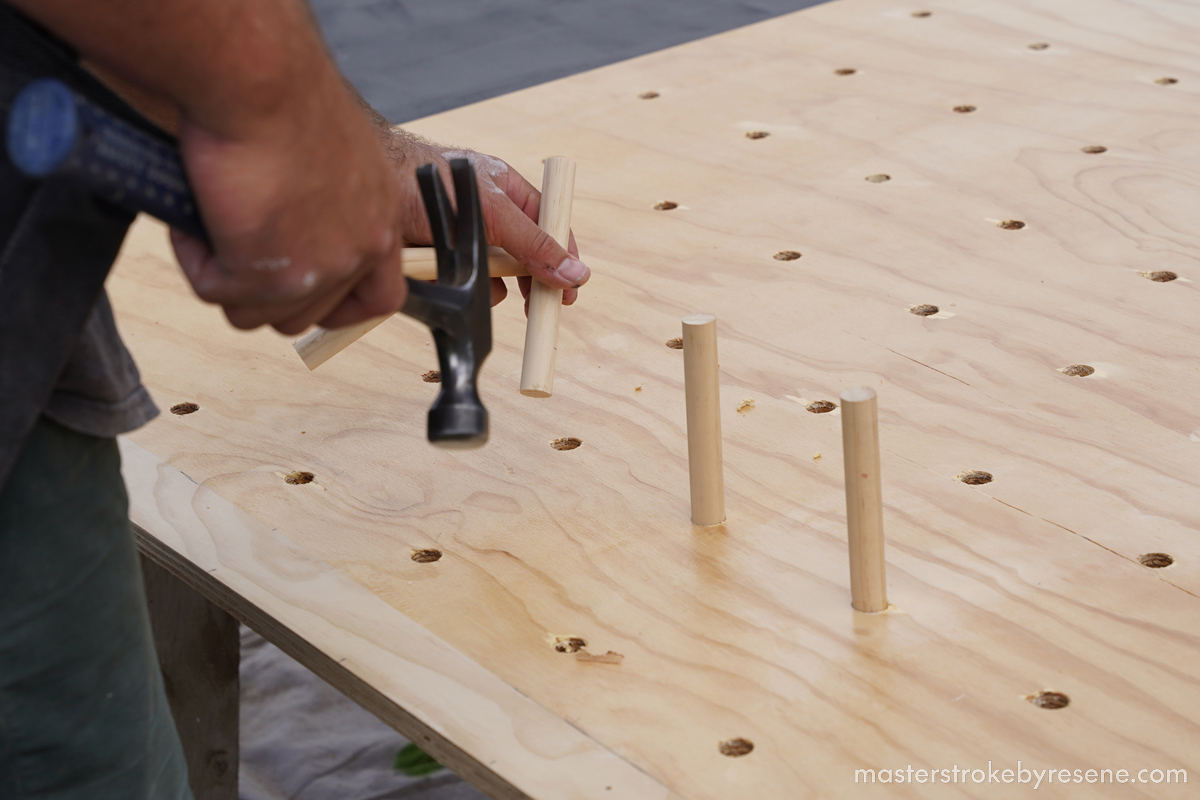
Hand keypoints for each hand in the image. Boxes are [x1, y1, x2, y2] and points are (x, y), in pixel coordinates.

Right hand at [170, 70, 407, 334]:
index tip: (304, 295)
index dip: (339, 308)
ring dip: (222, 276)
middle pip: (305, 315)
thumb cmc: (283, 94)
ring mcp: (319, 268)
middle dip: (260, 291)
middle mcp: (360, 249)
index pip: (381, 297)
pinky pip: (215, 290)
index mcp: (381, 217)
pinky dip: (195, 258)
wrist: (260, 78)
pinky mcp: (271, 275)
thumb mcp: (328, 152)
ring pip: (254, 313)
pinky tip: (193, 215)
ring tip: (208, 221)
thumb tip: (282, 226)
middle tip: (229, 245)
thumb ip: (322, 200)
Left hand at [379, 134, 589, 312]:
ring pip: (495, 273)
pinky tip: (455, 286)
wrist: (365, 190)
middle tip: (538, 305)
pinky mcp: (441, 257)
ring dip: (494, 285)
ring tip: (487, 288)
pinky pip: (465, 282)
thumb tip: (573, 271)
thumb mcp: (491, 212)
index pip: (550, 223)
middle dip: (531, 279)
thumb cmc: (425, 182)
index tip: (571, 287)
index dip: (563, 255)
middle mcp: (489, 212)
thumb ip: (533, 243)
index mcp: (506, 190)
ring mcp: (465, 236)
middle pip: (526, 253)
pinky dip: (463, 289)